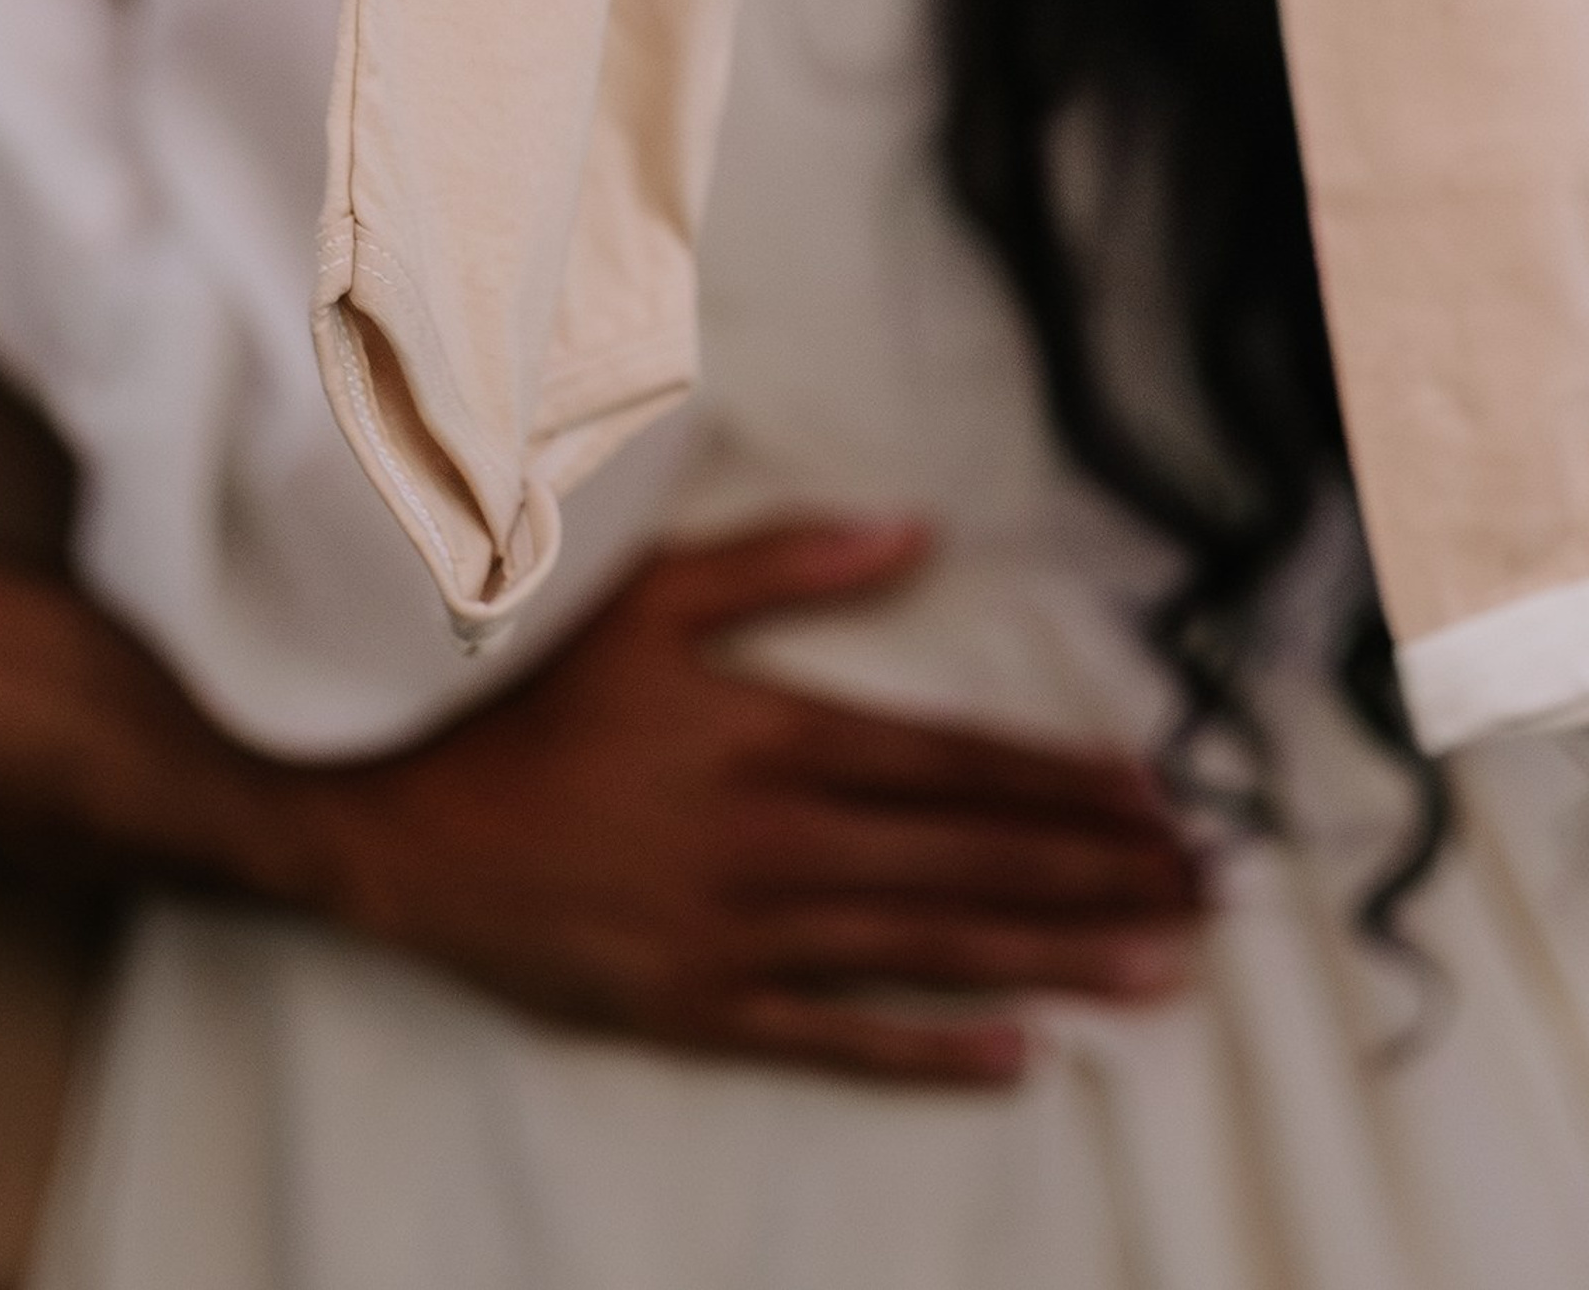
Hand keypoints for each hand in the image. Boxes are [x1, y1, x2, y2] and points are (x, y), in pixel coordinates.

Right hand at [279, 520, 1206, 1083]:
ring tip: (1161, 967)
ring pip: (927, 949)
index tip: (1162, 795)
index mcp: (773, 735)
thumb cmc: (520, 687)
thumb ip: (788, 564)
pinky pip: (830, 1042)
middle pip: (968, 859)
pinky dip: (928, 1053)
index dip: (1068, 782)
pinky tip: (1021, 1057)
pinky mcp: (690, 1010)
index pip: (957, 764)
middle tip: (1208, 889)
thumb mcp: (648, 591)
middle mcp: (772, 843)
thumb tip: (918, 530)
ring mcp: (734, 938)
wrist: (381, 815)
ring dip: (1053, 958)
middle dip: (1097, 873)